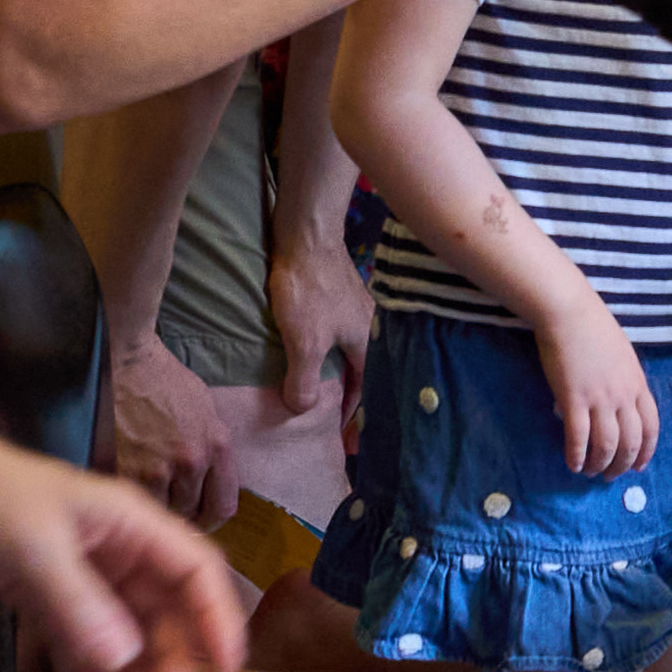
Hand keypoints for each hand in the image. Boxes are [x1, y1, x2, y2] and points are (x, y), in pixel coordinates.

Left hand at [0, 399, 252, 671]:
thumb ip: (80, 605)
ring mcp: (80, 574)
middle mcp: (115, 550)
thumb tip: (127, 661)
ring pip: (125, 632)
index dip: (218, 619)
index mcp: (129, 524)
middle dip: (170, 664)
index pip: (195, 571)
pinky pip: (81, 639)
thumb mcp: (32, 549)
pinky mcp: (43, 592)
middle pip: (164, 612)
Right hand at [100, 324, 234, 523]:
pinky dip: (132, 497)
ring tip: (145, 489)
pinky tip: (127, 483)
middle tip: (167, 502)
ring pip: (161, 511)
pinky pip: (134, 501)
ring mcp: (158, 468)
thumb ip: (213, 450)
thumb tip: (210, 485)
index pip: (224, 507)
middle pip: (191, 513)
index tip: (200, 518)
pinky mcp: (125, 469)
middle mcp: (192, 462)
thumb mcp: (206, 411)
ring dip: (155, 505)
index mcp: (217, 446)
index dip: (211, 518)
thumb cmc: (164, 381)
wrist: (126, 360)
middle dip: (181, 511)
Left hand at [265, 230, 371, 432]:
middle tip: (331, 415)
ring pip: (349, 349)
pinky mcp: (339, 292)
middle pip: (361, 370)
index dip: (351, 415)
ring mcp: (355, 307)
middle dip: (348, 394)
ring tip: (319, 385)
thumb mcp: (305, 342)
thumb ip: (304, 380)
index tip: (341, 436)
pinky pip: (338, 332)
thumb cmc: (309, 289)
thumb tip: (303, 410)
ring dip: (337, 370)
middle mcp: (369, 327)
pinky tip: (313, 347)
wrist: (307, 235)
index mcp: (366, 344)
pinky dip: (328, 348)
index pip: (364, 389)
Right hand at [536, 290, 657, 475]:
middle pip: (631, 442)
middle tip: (610, 476)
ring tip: (590, 473)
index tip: (638, 467)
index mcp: (638, 383)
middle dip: (622, 464)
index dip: (646, 451)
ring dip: (599, 464)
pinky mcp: (574, 399)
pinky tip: (573, 464)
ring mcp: (600, 398)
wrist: (569, 311)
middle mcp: (623, 395)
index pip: (651, 427)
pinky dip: (577, 455)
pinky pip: (579, 437)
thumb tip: (608, 403)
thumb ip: (621, 380)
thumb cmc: (592, 327)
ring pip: (606, 445)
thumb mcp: (621, 354)